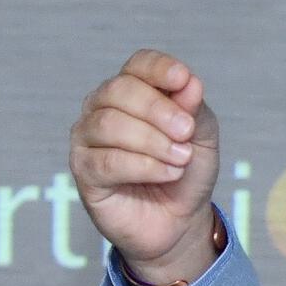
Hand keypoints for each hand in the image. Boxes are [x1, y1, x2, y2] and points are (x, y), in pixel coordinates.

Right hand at [68, 50, 222, 285]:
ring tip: (181, 159)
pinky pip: (107, 161)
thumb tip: (190, 83)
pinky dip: (144, 166)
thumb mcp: (201, 136)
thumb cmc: (185, 170)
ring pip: (110, 124)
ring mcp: (87, 138)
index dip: (159, 69)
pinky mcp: (83, 170)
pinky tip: (167, 173)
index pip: (137, 65)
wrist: (178, 220)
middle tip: (186, 132)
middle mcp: (102, 107)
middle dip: (158, 110)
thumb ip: (194, 109)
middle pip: (120, 90)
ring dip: (153, 142)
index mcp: (132, 89)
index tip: (183, 80)